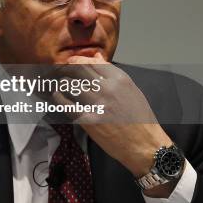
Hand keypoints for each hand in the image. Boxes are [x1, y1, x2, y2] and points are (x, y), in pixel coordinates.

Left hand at [49, 53, 175, 196]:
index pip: (92, 61)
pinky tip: (58, 95)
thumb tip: (97, 57)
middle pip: (79, 69)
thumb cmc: (140, 118)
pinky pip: (66, 103)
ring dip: (63, 82)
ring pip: (70, 84)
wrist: (145, 145)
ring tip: (61, 83)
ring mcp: (96, 104)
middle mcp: (107, 89)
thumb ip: (112, 74)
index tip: (73, 61)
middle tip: (61, 69)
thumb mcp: (132, 90)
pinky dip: (59, 97)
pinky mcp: (87, 120)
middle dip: (68, 67)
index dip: (79, 59)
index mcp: (120, 79)